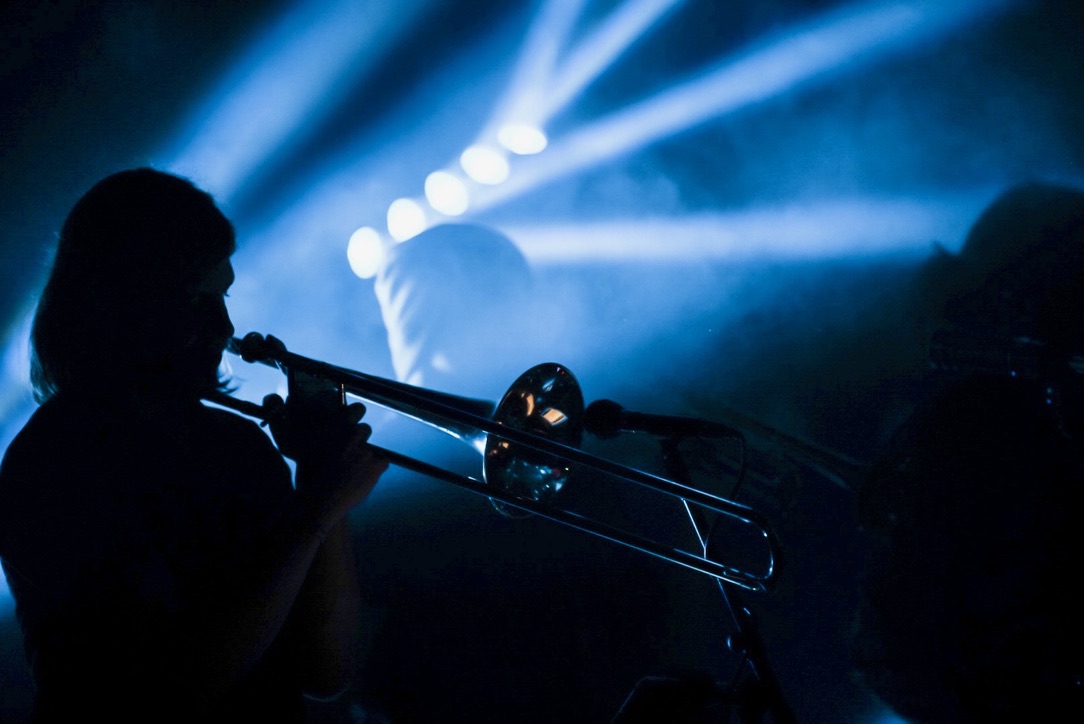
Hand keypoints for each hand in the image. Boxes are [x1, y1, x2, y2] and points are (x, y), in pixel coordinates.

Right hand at [263, 387, 387, 531]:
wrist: (321, 501)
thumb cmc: (311, 478)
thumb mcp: (309, 449)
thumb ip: (323, 436)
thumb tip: (330, 432)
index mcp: (336, 426)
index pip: (357, 409)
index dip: (356, 416)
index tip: (353, 427)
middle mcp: (352, 434)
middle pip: (365, 429)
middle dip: (360, 441)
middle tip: (352, 456)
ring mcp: (366, 449)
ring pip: (373, 449)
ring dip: (366, 458)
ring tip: (354, 474)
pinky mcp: (377, 463)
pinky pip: (383, 461)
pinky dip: (377, 469)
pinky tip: (364, 478)